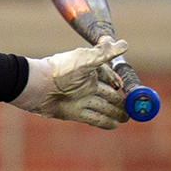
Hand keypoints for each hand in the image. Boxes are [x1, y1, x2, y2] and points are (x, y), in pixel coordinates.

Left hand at [13, 37, 130, 129]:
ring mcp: (80, 99)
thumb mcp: (86, 60)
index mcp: (89, 70)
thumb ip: (105, 53)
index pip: (108, 76)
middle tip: (133, 108)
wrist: (36, 87)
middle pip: (108, 94)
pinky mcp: (73, 112)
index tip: (126, 88)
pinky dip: (104, 122)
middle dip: (120, 101)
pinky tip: (114, 125)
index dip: (117, 81)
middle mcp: (85, 85)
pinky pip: (93, 118)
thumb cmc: (61, 70)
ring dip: (115, 112)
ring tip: (127, 118)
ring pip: (102, 107)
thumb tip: (125, 44)